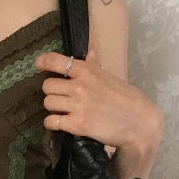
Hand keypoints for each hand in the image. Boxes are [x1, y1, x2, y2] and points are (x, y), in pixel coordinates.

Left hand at [41, 60, 161, 169]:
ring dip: (52, 108)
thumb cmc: (127, 99)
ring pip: (47, 103)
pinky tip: (59, 123)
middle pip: (47, 85)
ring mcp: (78, 105)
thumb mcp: (111, 78)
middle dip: (51, 92)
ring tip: (61, 111)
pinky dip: (52, 124)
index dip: (43, 62)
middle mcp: (80, 86)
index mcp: (88, 71)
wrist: (139, 123)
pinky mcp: (78, 125)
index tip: (39, 64)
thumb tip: (89, 53)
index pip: (56, 60)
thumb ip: (96, 66)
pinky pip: (52, 122)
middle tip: (60, 97)